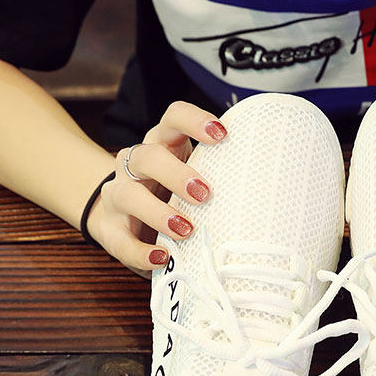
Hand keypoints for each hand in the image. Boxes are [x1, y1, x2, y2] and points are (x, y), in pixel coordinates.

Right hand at [86, 100, 226, 273]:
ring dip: (157, 212)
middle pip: (148, 155)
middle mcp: (135, 164)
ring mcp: (118, 195)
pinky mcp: (109, 230)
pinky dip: (141, 251)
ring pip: (128, 194)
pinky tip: (161, 257)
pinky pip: (120, 240)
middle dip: (176, 173)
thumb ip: (215, 177)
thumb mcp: (190, 178)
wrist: (123, 220)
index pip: (173, 117)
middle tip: (205, 194)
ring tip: (185, 230)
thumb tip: (266, 191)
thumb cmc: (172, 196)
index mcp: (162, 144)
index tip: (222, 134)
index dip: (194, 120)